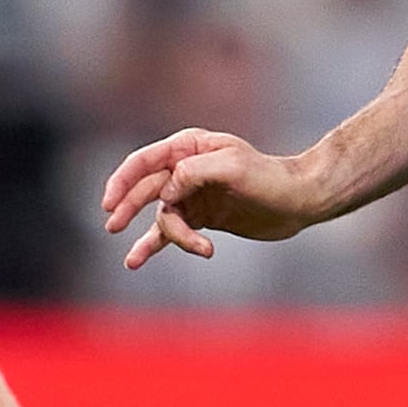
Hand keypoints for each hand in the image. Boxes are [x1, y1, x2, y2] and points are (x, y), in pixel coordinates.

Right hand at [99, 127, 326, 269]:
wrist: (298, 201)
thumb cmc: (269, 177)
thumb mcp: (232, 167)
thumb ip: (193, 172)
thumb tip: (164, 192)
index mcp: (189, 147)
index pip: (145, 161)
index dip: (123, 181)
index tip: (109, 204)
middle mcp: (185, 169)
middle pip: (145, 189)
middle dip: (127, 207)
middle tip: (114, 225)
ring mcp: (192, 194)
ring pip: (162, 216)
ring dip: (159, 237)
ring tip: (141, 258)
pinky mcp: (202, 217)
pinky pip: (172, 231)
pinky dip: (154, 245)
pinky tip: (134, 260)